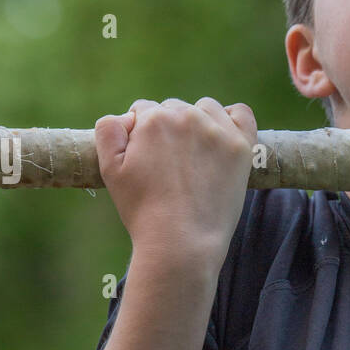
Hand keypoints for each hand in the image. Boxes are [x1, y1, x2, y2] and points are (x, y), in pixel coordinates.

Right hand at [94, 97, 257, 264]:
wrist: (181, 241)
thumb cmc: (143, 210)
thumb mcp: (109, 170)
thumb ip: (108, 131)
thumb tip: (127, 116)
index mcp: (153, 119)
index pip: (144, 110)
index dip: (141, 134)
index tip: (147, 158)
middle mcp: (186, 117)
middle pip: (174, 109)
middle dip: (169, 130)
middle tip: (170, 165)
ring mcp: (217, 131)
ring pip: (205, 108)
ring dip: (198, 121)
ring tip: (194, 155)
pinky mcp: (241, 146)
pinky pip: (241, 113)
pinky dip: (232, 118)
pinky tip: (223, 137)